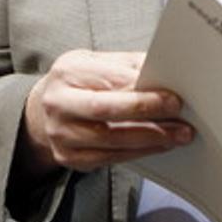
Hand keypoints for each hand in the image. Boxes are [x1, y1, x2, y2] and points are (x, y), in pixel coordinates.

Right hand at [21, 49, 192, 175]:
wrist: (43, 110)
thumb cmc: (78, 82)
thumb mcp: (96, 63)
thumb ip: (126, 66)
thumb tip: (166, 71)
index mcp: (67, 72)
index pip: (109, 80)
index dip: (143, 90)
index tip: (173, 96)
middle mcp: (58, 103)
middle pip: (105, 110)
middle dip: (147, 113)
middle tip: (179, 115)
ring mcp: (60, 133)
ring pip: (110, 140)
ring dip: (150, 138)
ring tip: (177, 134)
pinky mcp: (68, 157)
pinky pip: (109, 158)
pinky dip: (138, 152)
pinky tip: (158, 145)